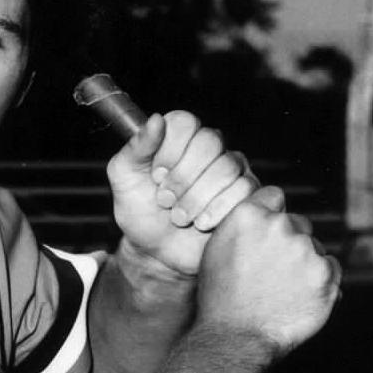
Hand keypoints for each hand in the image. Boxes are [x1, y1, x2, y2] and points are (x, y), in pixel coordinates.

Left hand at [106, 110, 260, 277]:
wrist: (157, 253)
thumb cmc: (140, 212)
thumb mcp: (124, 178)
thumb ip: (136, 148)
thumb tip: (156, 120)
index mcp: (179, 135)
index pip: (185, 123)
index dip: (170, 151)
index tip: (156, 176)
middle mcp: (209, 147)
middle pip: (210, 142)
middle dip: (183, 178)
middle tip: (166, 201)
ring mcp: (232, 169)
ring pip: (228, 168)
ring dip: (197, 198)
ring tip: (180, 217)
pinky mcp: (247, 193)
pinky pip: (245, 190)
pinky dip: (218, 210)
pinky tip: (201, 223)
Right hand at [196, 190, 341, 355]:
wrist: (235, 339)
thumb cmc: (220, 300)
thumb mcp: (216, 251)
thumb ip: (242, 226)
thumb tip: (268, 212)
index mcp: (248, 215)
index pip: (275, 196)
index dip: (271, 215)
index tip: (266, 236)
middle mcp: (279, 225)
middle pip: (297, 224)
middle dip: (289, 243)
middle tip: (271, 274)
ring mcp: (305, 249)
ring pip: (314, 248)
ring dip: (305, 264)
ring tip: (281, 292)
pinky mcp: (325, 274)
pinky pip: (331, 268)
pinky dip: (321, 282)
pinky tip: (297, 298)